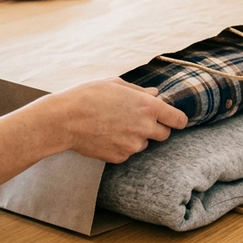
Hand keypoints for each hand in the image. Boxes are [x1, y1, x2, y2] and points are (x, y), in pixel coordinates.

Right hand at [0, 78, 188, 195]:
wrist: (63, 120)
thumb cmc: (88, 96)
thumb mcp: (115, 84)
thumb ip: (139, 91)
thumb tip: (156, 94)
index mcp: (148, 106)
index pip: (179, 119)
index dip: (177, 119)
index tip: (173, 119)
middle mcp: (144, 127)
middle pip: (165, 134)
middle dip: (155, 128)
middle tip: (137, 120)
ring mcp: (132, 145)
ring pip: (143, 143)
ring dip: (136, 137)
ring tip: (114, 125)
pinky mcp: (119, 157)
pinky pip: (127, 153)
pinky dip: (121, 146)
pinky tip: (105, 135)